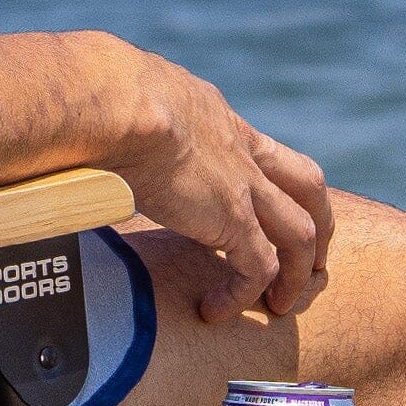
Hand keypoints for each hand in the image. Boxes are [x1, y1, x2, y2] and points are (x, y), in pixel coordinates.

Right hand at [114, 50, 331, 322]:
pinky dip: (243, 294)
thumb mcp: (128, 99)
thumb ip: (124, 120)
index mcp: (217, 119)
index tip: (256, 203)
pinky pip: (257, 267)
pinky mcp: (233, 220)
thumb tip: (87, 129)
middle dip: (319, 220)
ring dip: (297, 271)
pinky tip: (215, 310)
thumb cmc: (106, 95)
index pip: (258, 149)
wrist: (121, 103)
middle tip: (314, 256)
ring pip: (299, 231)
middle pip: (306, 182)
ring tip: (280, 303)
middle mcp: (242, 150)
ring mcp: (244, 186)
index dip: (266, 177)